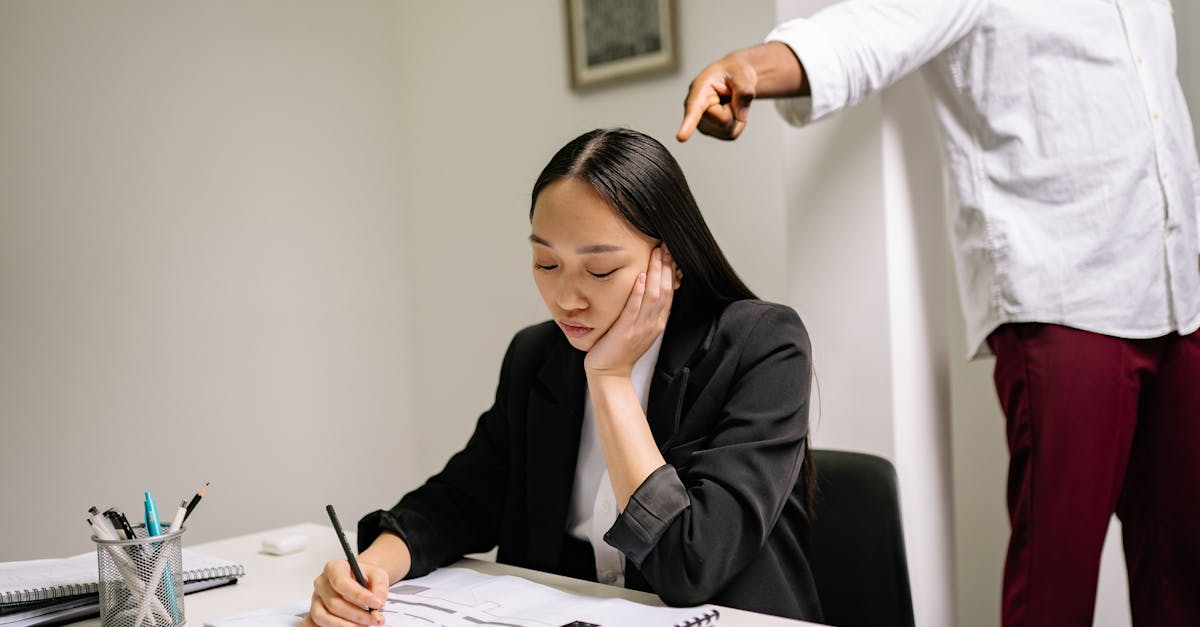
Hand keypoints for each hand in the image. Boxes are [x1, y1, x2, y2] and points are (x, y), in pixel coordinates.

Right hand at [306, 559, 387, 625]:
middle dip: (357, 615)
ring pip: (324, 616)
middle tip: (374, 619)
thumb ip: (379, 586)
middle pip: (334, 603)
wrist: (358, 580)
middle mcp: (321, 583)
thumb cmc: (363, 576)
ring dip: (345, 625)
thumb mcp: (377, 574)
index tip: (376, 604)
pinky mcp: (315, 612)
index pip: (342, 583)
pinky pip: (317, 623)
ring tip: (363, 625)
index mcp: (334, 568)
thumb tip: (378, 602)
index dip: (359, 596)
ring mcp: (316, 599)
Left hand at [584, 247, 678, 377]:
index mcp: (657, 322)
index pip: (669, 292)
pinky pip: (634, 309)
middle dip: (666, 267)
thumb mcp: (637, 327)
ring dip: (655, 273)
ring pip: (653, 297)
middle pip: (665, 291)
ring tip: (656, 254)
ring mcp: (640, 328)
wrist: (610, 373)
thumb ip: (643, 309)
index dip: (670, 272)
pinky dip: (638, 292)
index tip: (669, 253)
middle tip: (666, 246)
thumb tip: (644, 285)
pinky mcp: (625, 332)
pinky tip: (640, 277)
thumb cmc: (620, 349)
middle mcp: (652, 324)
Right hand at [677, 53, 758, 141]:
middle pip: (723, 121)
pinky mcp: (712, 132)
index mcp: (699, 89)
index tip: (681, 138)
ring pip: (728, 130)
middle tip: (731, 94)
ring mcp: (702, 123)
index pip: (694, 108)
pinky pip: (732, 134)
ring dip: (737, 116)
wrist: (733, 78)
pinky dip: (738, 123)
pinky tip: (730, 110)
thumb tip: (740, 116)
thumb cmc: (733, 72)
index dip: (688, 123)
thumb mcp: (743, 73)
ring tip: (730, 101)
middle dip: (735, 110)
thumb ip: (744, 91)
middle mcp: (695, 109)